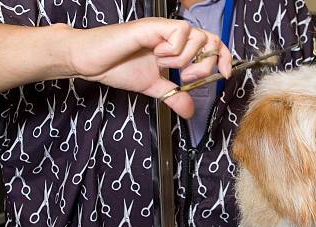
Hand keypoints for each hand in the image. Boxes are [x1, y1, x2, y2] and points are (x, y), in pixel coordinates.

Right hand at [68, 18, 231, 118]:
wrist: (90, 62)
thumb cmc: (116, 67)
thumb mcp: (153, 88)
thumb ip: (173, 96)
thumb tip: (190, 110)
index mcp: (175, 46)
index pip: (211, 44)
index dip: (224, 57)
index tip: (225, 74)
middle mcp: (172, 35)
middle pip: (210, 41)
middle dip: (204, 66)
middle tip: (185, 78)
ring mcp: (163, 29)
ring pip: (196, 37)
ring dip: (185, 59)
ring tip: (163, 64)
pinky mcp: (152, 27)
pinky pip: (179, 32)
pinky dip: (174, 50)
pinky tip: (157, 54)